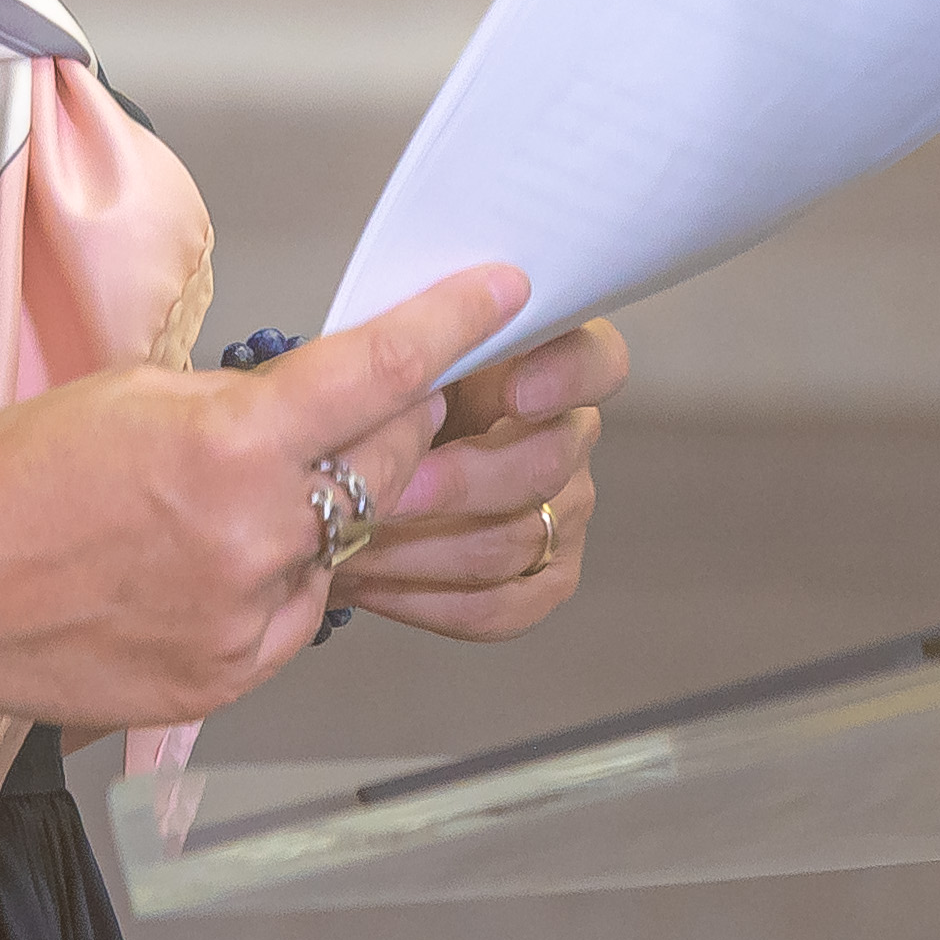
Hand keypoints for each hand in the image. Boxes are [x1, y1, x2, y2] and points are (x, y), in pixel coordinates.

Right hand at [0, 265, 525, 736]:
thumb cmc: (1, 479)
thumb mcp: (130, 395)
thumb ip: (239, 403)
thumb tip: (313, 405)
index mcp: (230, 443)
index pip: (380, 372)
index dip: (451, 325)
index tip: (500, 292)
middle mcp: (255, 536)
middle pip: (385, 465)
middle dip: (387, 426)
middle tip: (357, 407)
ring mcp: (246, 619)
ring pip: (339, 549)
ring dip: (314, 516)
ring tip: (216, 504)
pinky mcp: (225, 679)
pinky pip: (294, 616)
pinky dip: (274, 584)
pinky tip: (200, 567)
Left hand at [336, 313, 624, 643]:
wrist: (342, 479)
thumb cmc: (370, 405)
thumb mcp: (387, 358)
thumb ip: (419, 342)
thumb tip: (437, 334)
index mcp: (542, 364)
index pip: (597, 360)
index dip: (566, 377)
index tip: (515, 394)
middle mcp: (568, 438)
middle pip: (547, 463)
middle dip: (459, 481)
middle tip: (390, 489)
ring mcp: (565, 513)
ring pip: (514, 539)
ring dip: (420, 544)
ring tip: (349, 535)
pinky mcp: (543, 581)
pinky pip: (499, 605)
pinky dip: (425, 598)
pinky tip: (368, 581)